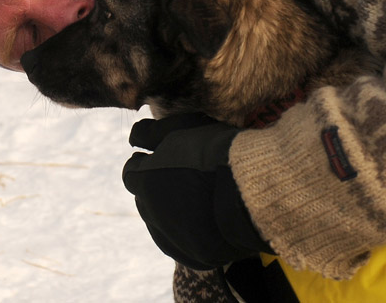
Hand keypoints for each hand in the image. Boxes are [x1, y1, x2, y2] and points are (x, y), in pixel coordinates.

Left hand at [122, 113, 272, 269]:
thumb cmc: (216, 152)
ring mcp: (174, 238)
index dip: (146, 164)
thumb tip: (133, 140)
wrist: (254, 189)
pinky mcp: (195, 256)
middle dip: (156, 188)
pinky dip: (189, 234)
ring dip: (172, 212)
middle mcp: (153, 213)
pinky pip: (183, 245)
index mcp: (144, 182)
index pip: (131, 174)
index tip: (161, 158)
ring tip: (197, 197)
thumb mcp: (179, 129)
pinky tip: (205, 220)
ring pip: (162, 224)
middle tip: (182, 176)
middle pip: (145, 200)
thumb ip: (148, 134)